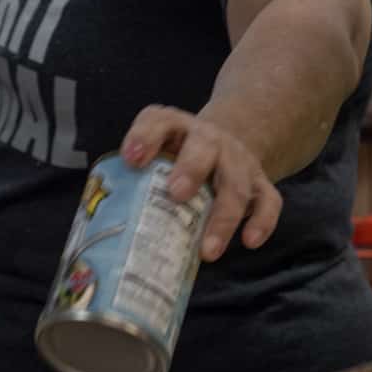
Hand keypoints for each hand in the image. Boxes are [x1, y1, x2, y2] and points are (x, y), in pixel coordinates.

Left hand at [120, 106, 282, 261]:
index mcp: (176, 127)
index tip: (131, 158)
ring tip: (207, 251)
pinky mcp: (259, 182)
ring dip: (224, 216)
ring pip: (237, 183)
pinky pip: (268, 200)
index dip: (145, 136)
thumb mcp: (156, 152)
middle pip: (204, 147)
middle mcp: (210, 139)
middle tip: (176, 195)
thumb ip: (132, 177)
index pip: (159, 120)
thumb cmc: (177, 156)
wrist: (224, 141)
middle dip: (191, 169)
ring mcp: (238, 161)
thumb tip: (102, 226)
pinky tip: (249, 242)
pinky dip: (262, 221)